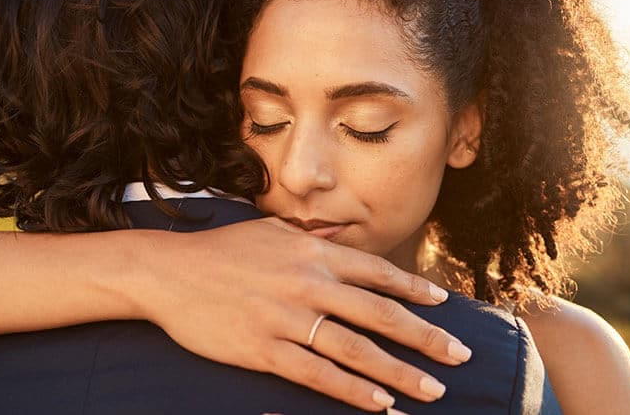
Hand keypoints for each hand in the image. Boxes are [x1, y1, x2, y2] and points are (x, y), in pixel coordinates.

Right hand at [132, 217, 470, 411]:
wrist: (169, 272)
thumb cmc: (223, 250)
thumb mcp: (272, 232)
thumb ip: (311, 240)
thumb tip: (341, 244)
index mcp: (313, 252)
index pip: (377, 272)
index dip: (415, 289)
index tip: (444, 304)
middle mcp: (309, 283)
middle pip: (380, 313)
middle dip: (426, 337)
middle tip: (460, 355)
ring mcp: (287, 318)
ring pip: (357, 349)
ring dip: (400, 372)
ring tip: (432, 390)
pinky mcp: (264, 350)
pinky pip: (317, 375)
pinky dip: (352, 392)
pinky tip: (379, 405)